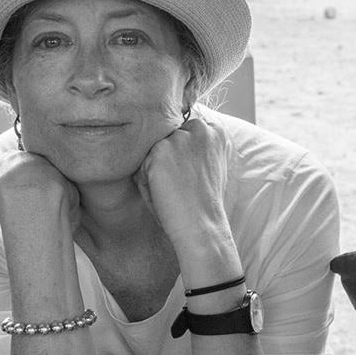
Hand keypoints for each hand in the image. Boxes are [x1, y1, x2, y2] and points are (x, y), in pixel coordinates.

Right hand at [0, 149, 79, 226]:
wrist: (26, 193)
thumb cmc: (0, 190)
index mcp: (17, 159)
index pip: (17, 166)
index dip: (16, 178)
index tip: (15, 190)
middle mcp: (39, 162)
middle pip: (40, 171)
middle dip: (38, 184)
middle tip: (33, 201)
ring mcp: (57, 173)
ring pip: (57, 183)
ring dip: (54, 195)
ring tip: (48, 212)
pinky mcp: (70, 188)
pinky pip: (70, 198)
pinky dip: (66, 209)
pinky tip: (61, 220)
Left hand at [134, 114, 233, 249]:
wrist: (202, 227)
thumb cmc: (204, 205)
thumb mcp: (210, 167)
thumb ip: (195, 147)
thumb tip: (170, 141)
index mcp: (215, 130)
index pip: (181, 134)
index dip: (179, 159)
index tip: (188, 179)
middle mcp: (200, 127)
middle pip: (164, 143)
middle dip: (165, 164)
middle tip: (182, 189)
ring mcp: (179, 138)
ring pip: (150, 155)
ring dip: (154, 176)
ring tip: (174, 194)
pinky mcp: (160, 150)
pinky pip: (140, 168)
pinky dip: (146, 186)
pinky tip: (164, 196)